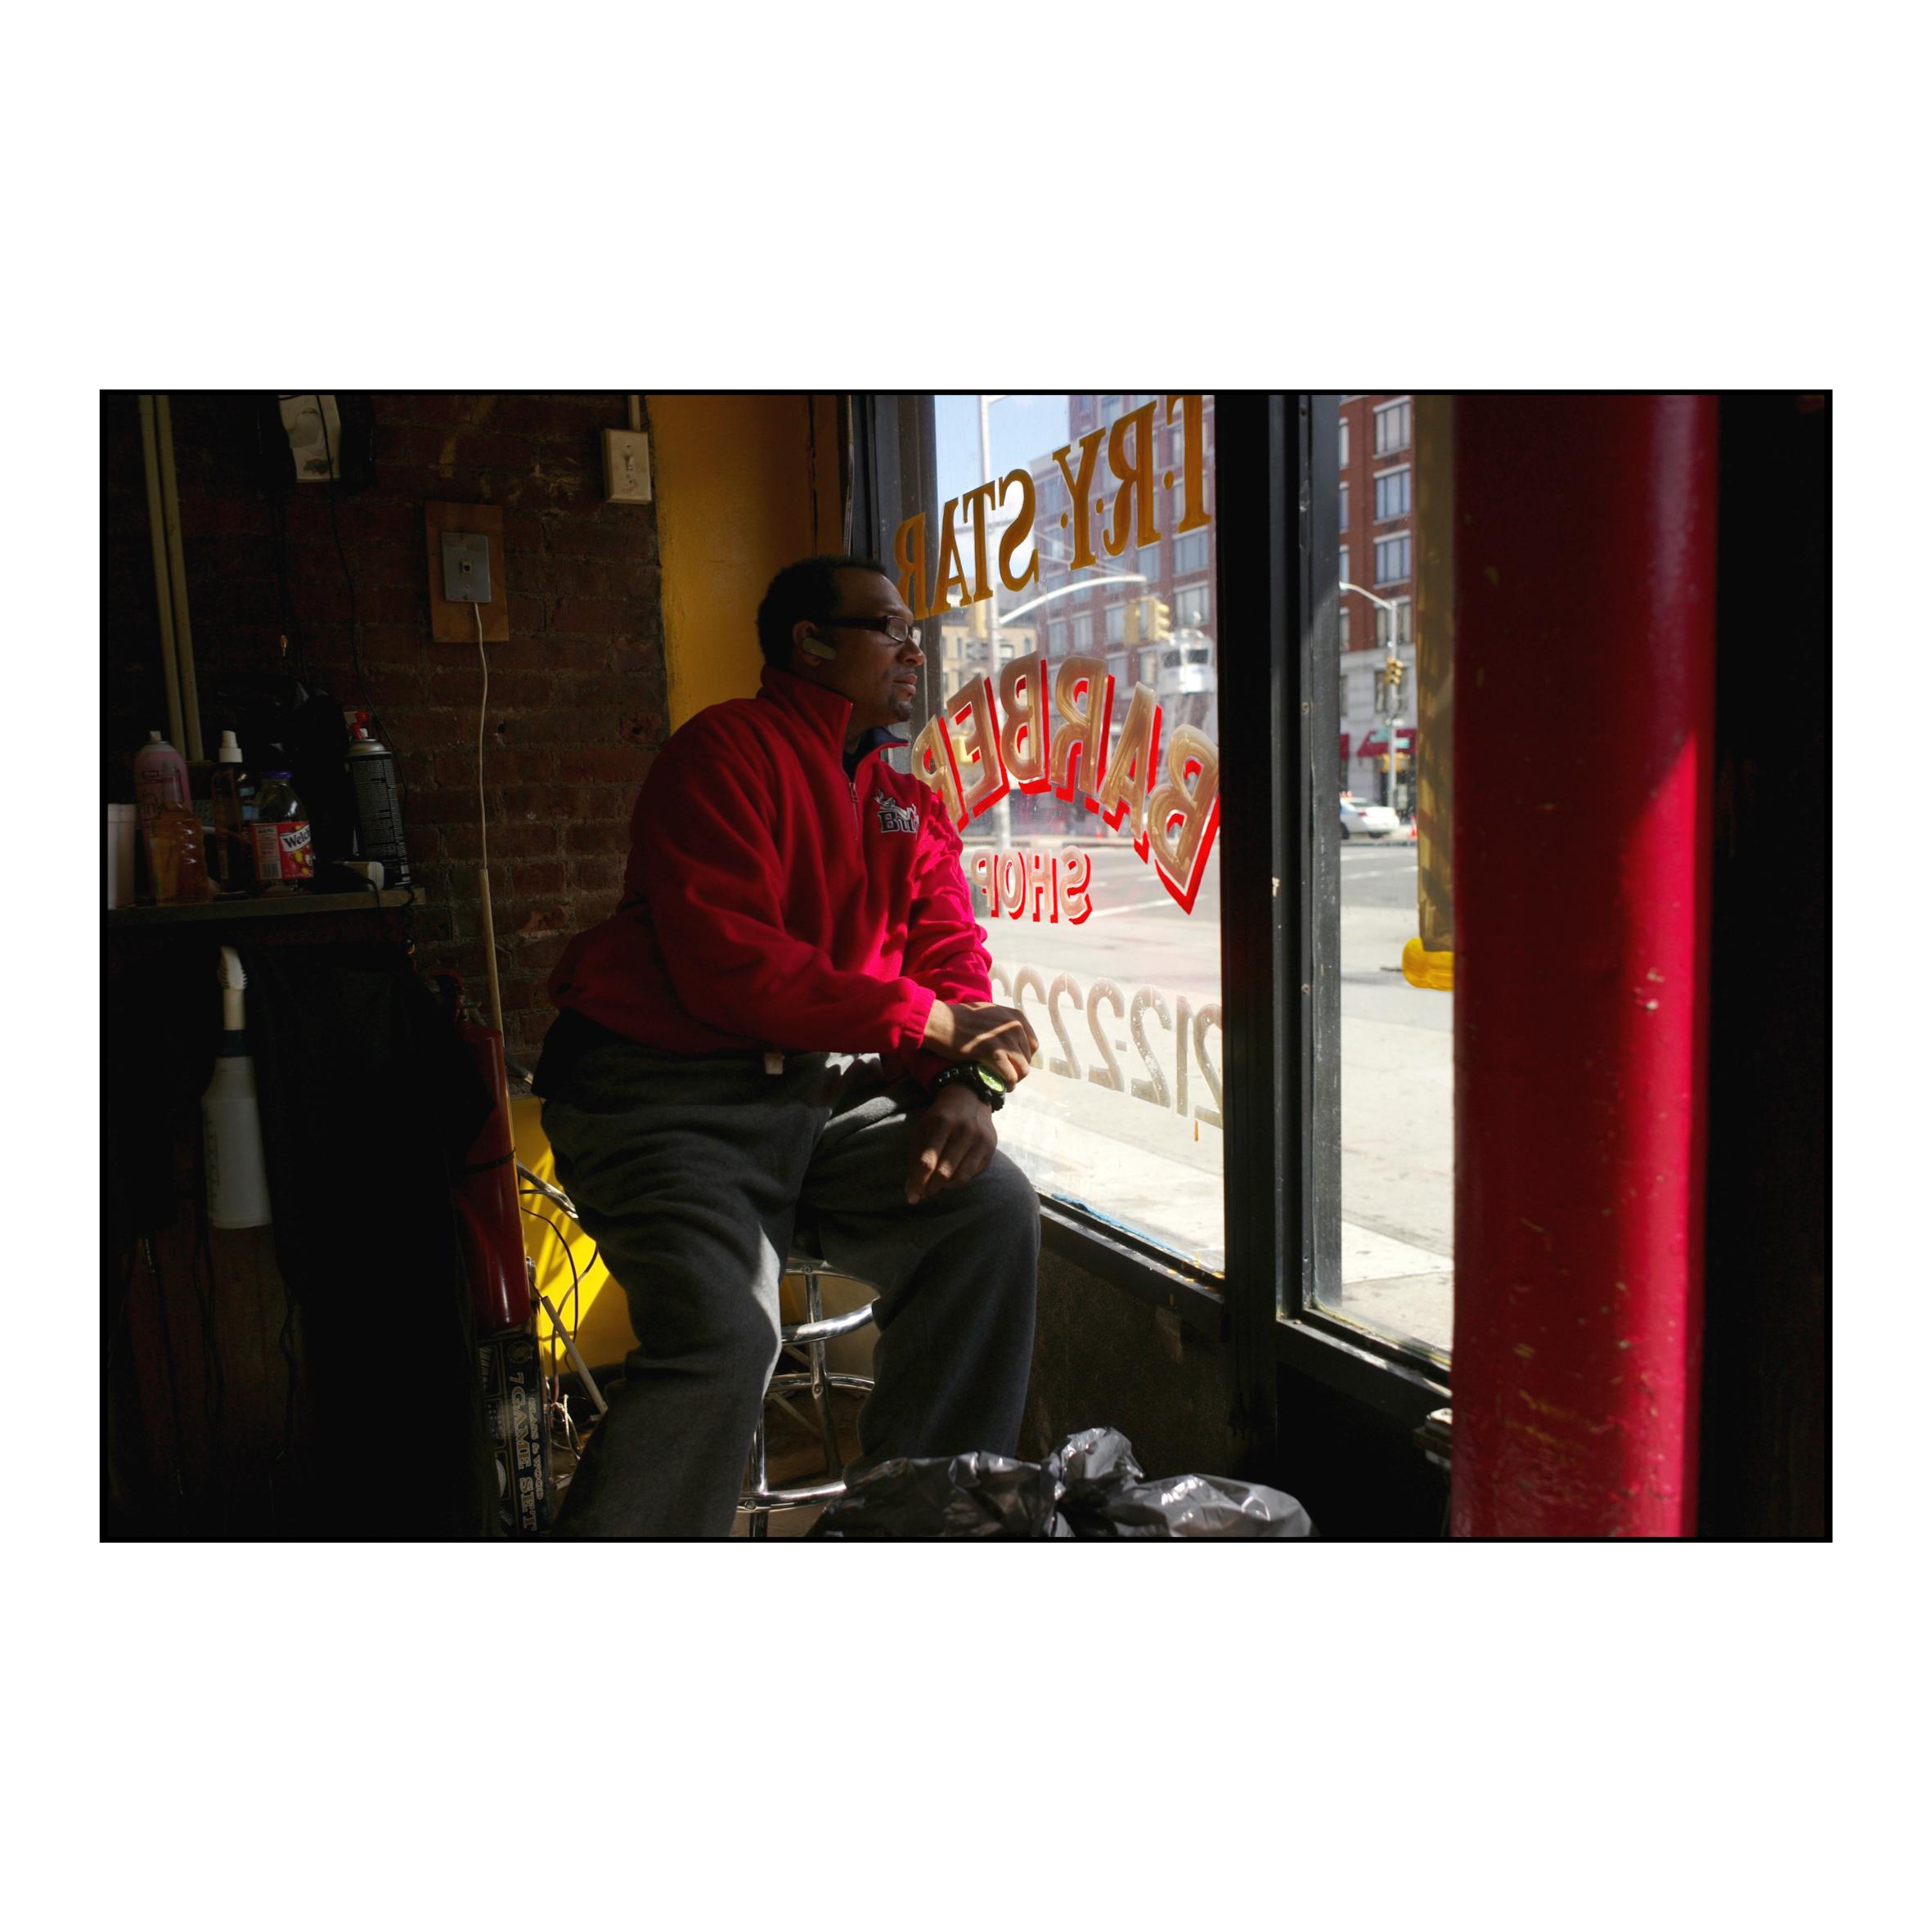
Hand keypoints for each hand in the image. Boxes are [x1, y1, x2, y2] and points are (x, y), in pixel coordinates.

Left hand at [905, 1082, 998, 1203]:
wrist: (969, 1098)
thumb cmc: (940, 1117)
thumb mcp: (924, 1129)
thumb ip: (916, 1157)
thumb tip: (912, 1191)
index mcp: (941, 1123)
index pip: (927, 1161)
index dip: (918, 1182)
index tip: (912, 1196)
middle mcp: (963, 1131)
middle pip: (944, 1172)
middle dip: (931, 1187)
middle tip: (925, 1191)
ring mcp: (979, 1139)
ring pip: (961, 1177)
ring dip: (946, 1187)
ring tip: (938, 1185)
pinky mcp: (990, 1147)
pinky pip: (973, 1174)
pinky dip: (959, 1180)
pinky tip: (952, 1176)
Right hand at [921, 999, 1038, 1085]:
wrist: (942, 1021)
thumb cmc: (960, 1017)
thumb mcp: (989, 1011)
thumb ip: (1004, 1023)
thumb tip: (1012, 1037)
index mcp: (1015, 1017)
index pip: (1032, 1044)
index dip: (1024, 1057)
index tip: (1014, 1063)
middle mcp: (1014, 1027)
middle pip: (1027, 1058)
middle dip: (1018, 1068)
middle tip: (1006, 1075)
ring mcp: (1005, 1040)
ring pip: (1022, 1069)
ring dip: (1015, 1079)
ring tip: (1006, 1083)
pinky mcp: (994, 1053)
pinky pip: (1010, 1076)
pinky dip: (1008, 1085)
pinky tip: (1003, 1087)